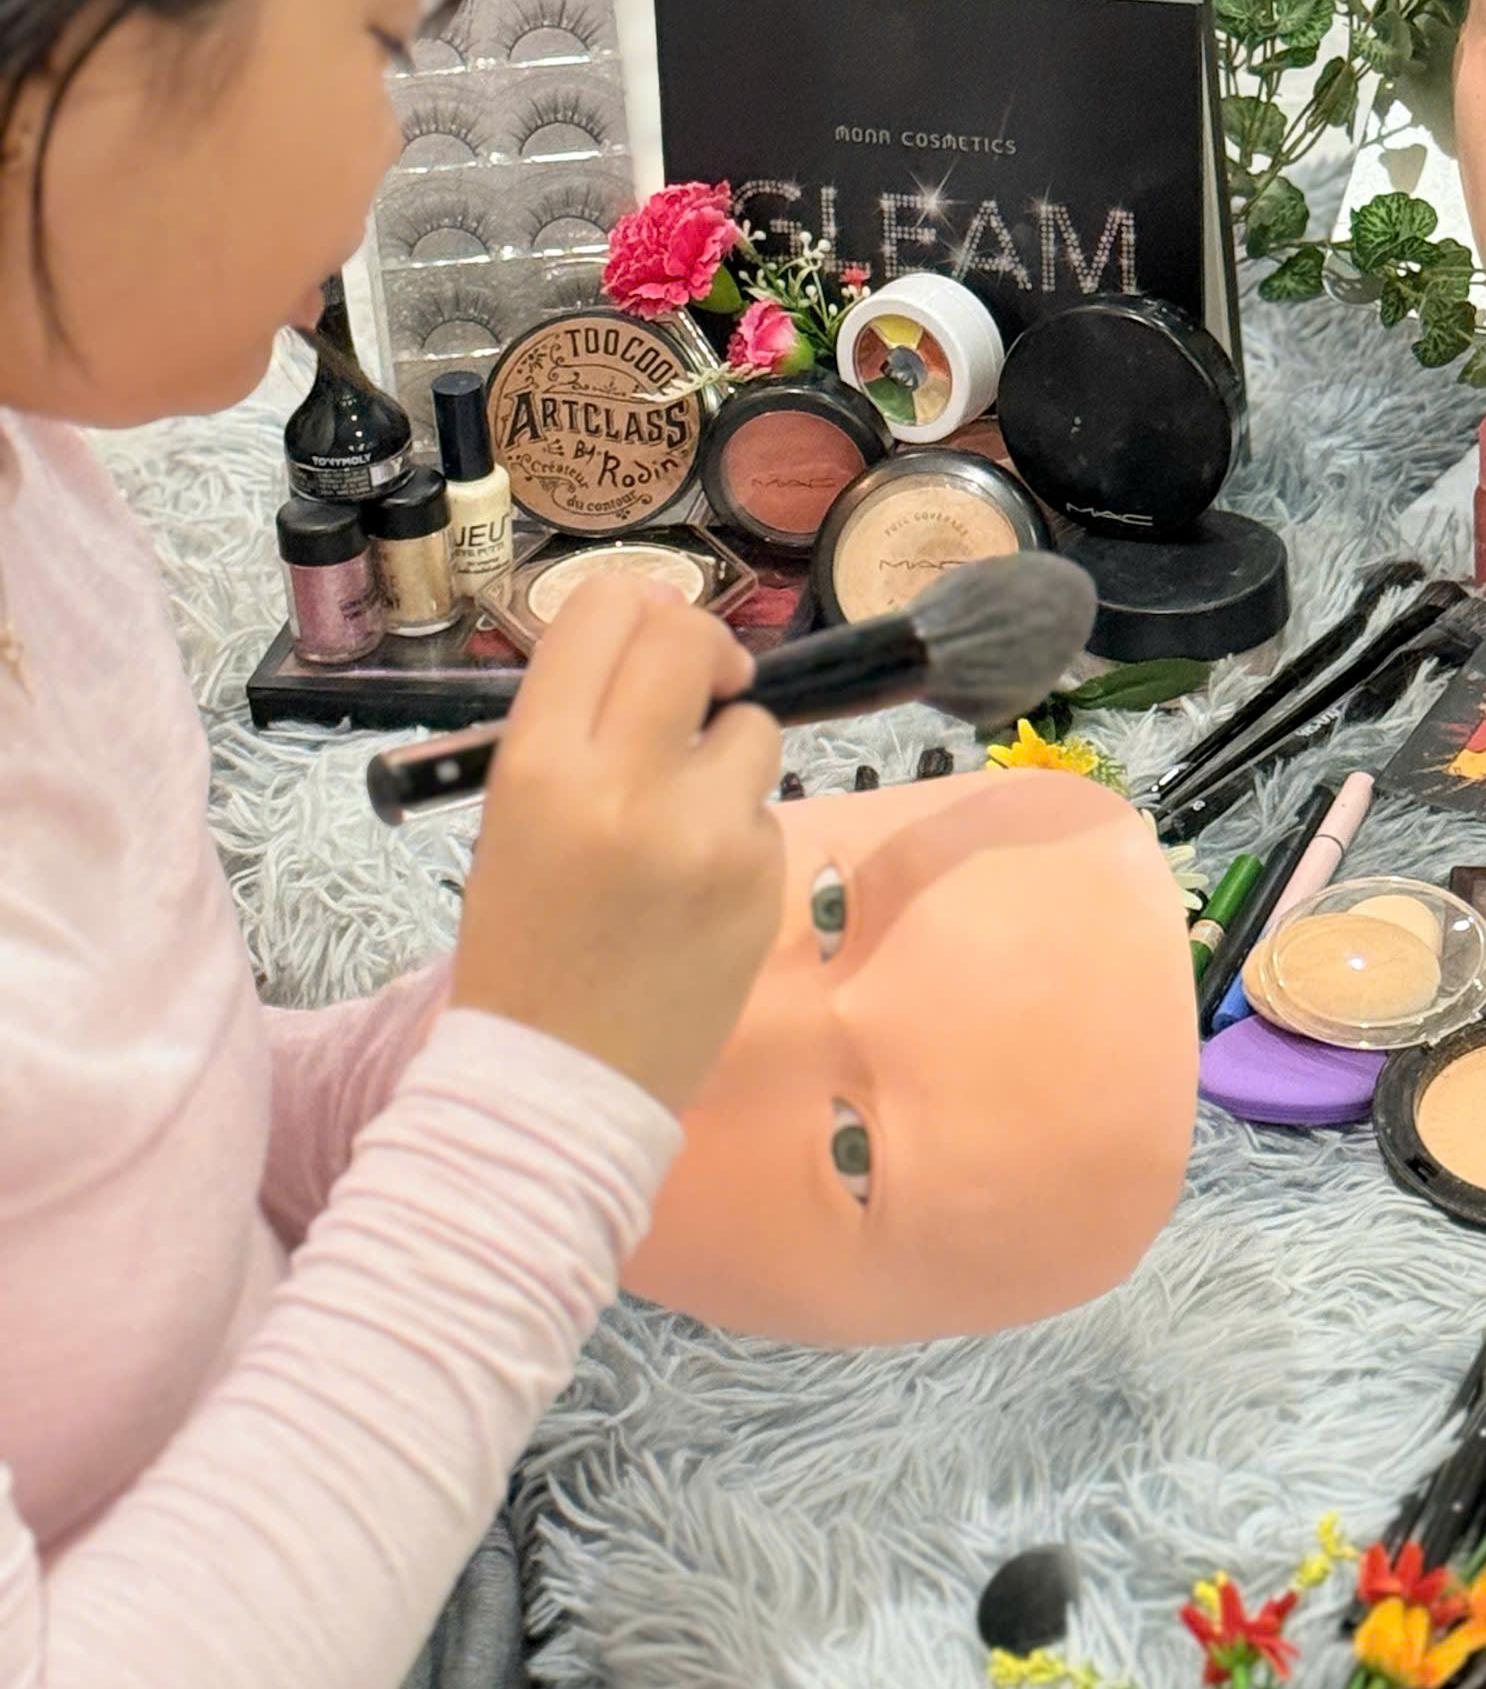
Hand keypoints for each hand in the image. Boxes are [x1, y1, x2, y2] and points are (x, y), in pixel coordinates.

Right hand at [449, 576, 783, 1114]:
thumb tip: (661, 621)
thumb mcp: (515, 812)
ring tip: (681, 820)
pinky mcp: (762, 880)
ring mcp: (706, 835)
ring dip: (728, 752)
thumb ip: (579, 718)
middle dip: (705, 653)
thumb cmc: (523, 940)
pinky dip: (740, 830)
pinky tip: (697, 888)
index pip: (605, 612)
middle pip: (692, 641)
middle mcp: (626, 785)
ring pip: (753, 727)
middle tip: (701, 691)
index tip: (652, 638)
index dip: (636, 608)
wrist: (560, 1080)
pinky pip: (767, 810)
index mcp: (540, 765)